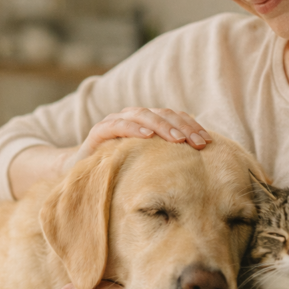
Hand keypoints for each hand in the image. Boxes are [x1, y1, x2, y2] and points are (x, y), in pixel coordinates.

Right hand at [65, 108, 210, 170]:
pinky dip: (133, 128)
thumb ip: (166, 159)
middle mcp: (133, 117)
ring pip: (142, 115)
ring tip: (178, 139)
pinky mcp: (98, 132)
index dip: (192, 126)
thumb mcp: (147, 164)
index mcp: (147, 122)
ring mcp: (115, 122)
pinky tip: (147, 136)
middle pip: (163, 114)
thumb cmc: (119, 170)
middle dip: (183, 127)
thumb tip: (202, 170)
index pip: (174, 117)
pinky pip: (117, 125)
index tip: (208, 142)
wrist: (80, 174)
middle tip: (199, 143)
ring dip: (162, 125)